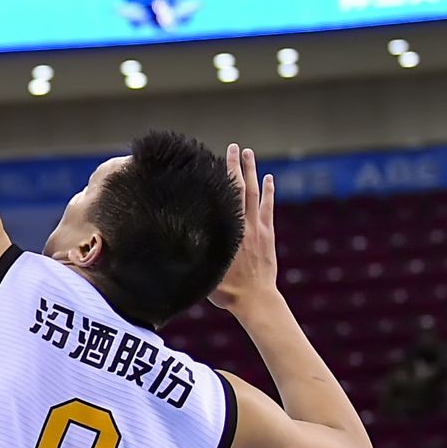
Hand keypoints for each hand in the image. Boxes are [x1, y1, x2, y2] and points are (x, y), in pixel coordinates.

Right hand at [209, 144, 277, 312]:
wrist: (256, 300)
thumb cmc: (227, 291)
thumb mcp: (207, 272)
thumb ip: (198, 255)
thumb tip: (178, 243)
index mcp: (229, 233)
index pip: (224, 198)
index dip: (220, 178)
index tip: (214, 160)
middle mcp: (244, 225)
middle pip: (240, 188)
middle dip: (236, 166)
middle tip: (233, 147)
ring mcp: (258, 228)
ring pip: (255, 193)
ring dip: (252, 172)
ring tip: (248, 153)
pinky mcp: (267, 234)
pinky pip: (267, 207)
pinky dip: (269, 191)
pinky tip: (269, 178)